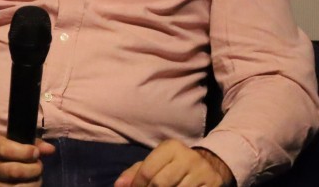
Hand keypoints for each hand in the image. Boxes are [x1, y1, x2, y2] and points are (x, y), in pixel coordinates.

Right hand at [0, 132, 55, 185]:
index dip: (24, 152)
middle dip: (33, 169)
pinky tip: (29, 185)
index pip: (4, 150)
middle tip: (38, 166)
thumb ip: (29, 143)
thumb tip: (50, 149)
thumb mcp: (6, 140)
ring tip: (35, 177)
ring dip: (33, 183)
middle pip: (14, 171)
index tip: (35, 152)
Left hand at [114, 140, 233, 186]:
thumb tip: (118, 185)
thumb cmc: (175, 164)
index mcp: (170, 147)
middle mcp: (188, 157)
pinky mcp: (213, 184)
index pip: (147, 171)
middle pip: (160, 184)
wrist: (210, 164)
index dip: (137, 186)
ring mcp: (202, 172)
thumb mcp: (156, 162)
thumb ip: (135, 172)